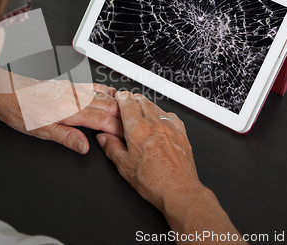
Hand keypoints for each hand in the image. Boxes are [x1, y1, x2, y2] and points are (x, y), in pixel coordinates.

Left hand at [0, 69, 122, 153]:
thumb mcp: (39, 131)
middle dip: (124, 118)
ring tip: (132, 112)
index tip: (129, 138)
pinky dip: (107, 91)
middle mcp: (74, 96)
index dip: (119, 129)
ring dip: (119, 105)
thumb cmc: (17, 110)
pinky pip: (94, 86)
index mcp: (70, 110)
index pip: (103, 120)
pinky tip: (112, 92)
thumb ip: (65, 137)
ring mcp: (72, 88)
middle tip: (135, 129)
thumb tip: (84, 146)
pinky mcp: (68, 84)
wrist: (3, 89)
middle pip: (108, 107)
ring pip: (104, 96)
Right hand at [96, 91, 201, 210]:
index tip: (120, 96)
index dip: (123, 98)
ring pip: (158, 108)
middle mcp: (154, 125)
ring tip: (144, 104)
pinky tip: (164, 118)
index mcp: (137, 130)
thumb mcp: (124, 166)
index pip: (128, 105)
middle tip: (130, 97)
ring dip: (149, 104)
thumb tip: (104, 139)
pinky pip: (173, 117)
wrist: (178, 190)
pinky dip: (165, 114)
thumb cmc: (153, 181)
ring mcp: (170, 128)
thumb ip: (112, 148)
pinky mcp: (182, 135)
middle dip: (135, 98)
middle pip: (143, 103)